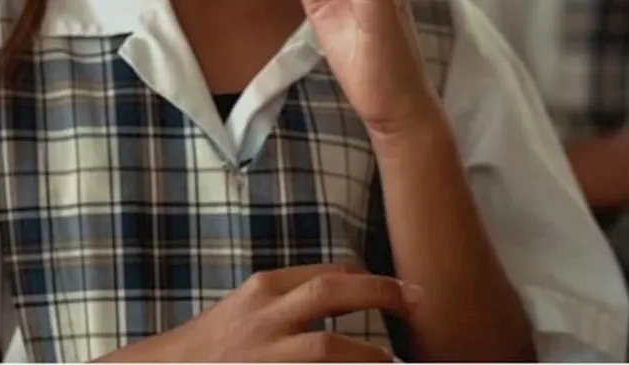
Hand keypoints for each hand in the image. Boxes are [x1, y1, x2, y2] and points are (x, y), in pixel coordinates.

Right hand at [97, 264, 417, 361]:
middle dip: (382, 292)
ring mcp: (264, 352)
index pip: (327, 274)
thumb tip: (340, 300)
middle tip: (419, 301)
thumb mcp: (246, 312)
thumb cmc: (209, 348)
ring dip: (368, 353)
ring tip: (394, 362)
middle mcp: (265, 316)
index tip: (398, 288)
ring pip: (327, 346)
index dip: (369, 279)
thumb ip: (287, 305)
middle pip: (334, 292)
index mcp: (264, 290)